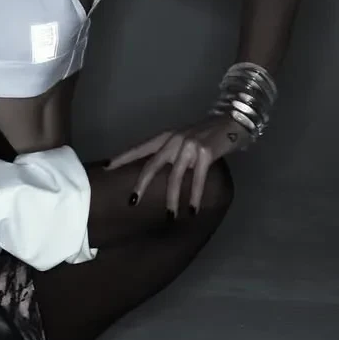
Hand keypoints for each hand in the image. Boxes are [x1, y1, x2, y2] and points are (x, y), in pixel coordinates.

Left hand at [106, 116, 248, 213]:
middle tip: (132, 202)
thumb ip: (170, 153)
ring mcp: (189, 146)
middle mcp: (174, 140)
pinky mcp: (205, 153)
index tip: (106, 167)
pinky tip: (192, 210)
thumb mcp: (183, 140)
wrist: (231, 122)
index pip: (140, 148)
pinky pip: (197, 179)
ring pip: (174, 177)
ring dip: (171, 199)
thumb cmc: (206, 135)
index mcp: (165, 137)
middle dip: (141, 184)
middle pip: (151, 165)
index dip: (123, 157)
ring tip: (170, 216)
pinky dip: (194, 196)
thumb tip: (158, 174)